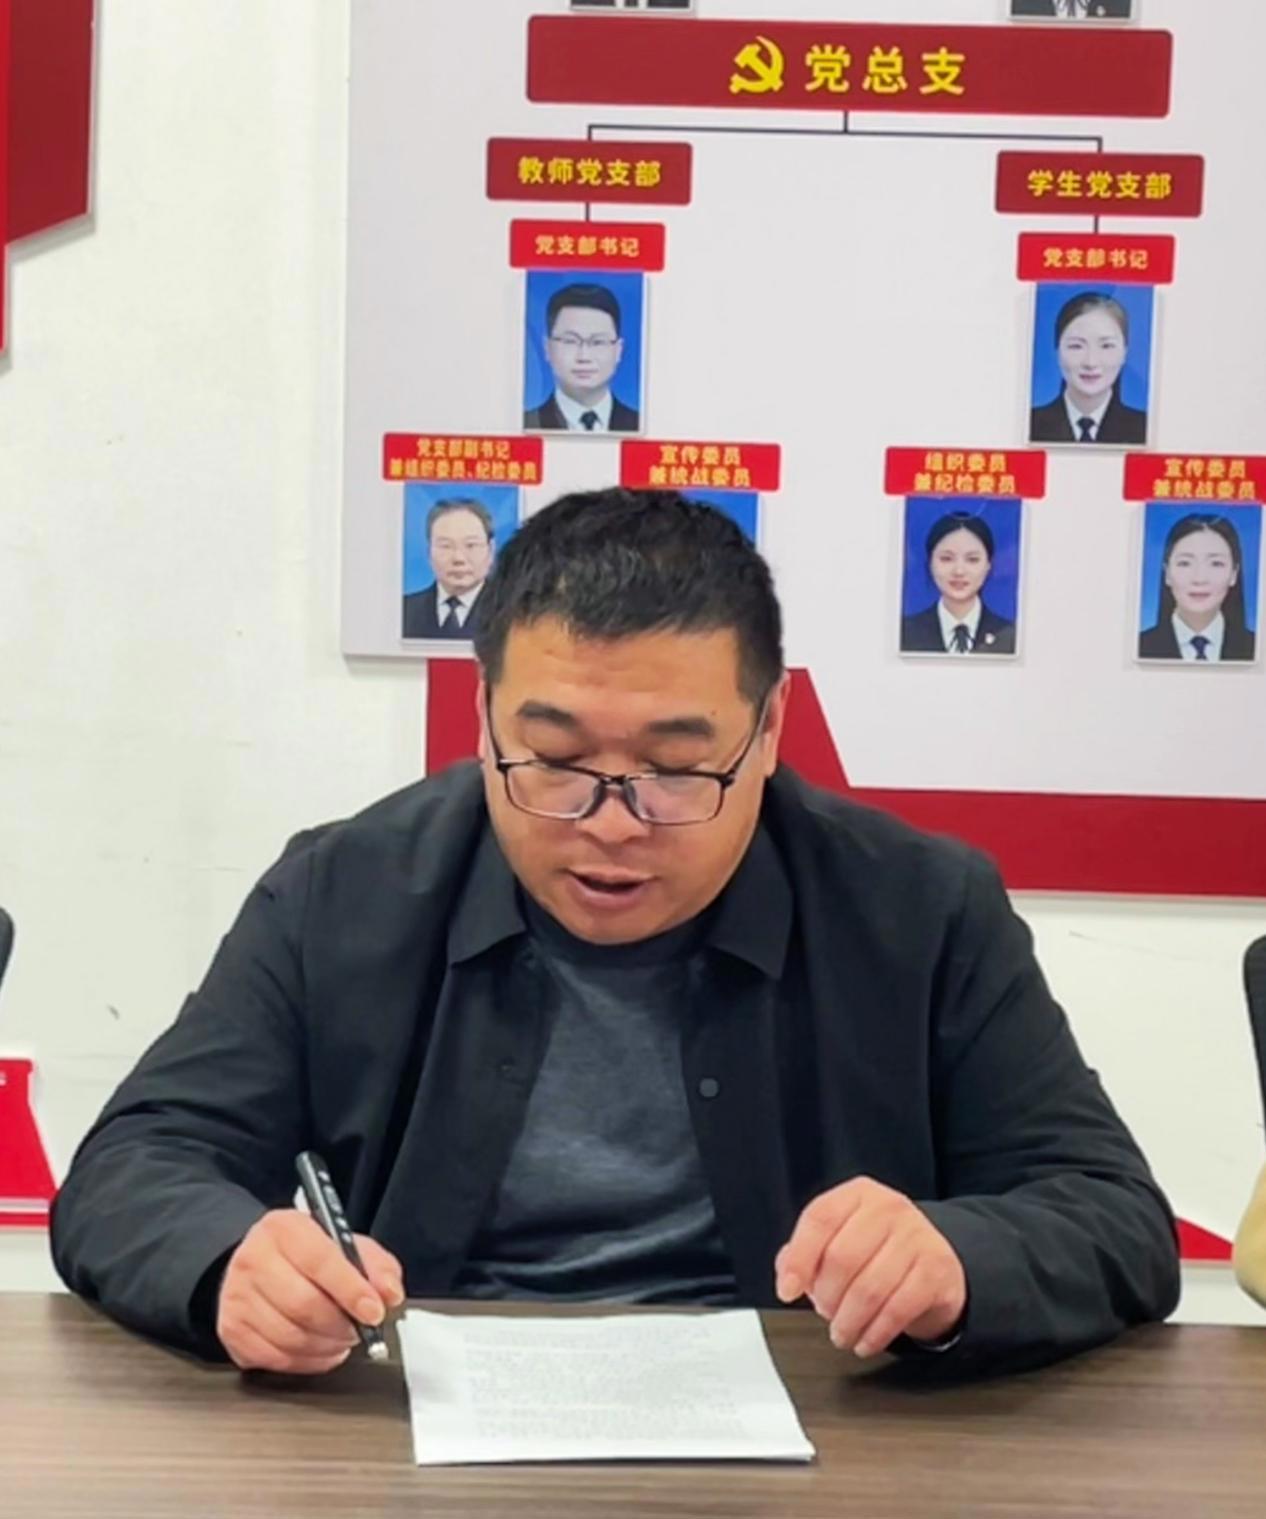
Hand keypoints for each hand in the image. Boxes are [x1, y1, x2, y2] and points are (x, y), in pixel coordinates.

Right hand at [216, 1209, 404, 1373]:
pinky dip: (308, 1361)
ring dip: (327, 1346)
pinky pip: (276, 1359)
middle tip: (360, 1328)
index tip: (374, 1311)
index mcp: (284, 1228)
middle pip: (303, 1304)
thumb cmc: (307, 1255)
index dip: (351, 1290)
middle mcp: (253, 1258)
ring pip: (290, 1337)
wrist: (260, 1264)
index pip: (320, 1260)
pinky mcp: (231, 1331)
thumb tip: (389, 1294)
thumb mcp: (346, 1244)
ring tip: (341, 1337)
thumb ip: (375, 1265)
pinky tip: (320, 1348)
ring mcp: (237, 1297)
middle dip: (341, 1324)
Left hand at [775, 1178, 965, 1357]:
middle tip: (824, 1313)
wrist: (934, 1261)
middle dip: (826, 1297)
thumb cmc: (878, 1250)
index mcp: (857, 1195)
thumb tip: (788, 1275)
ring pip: (869, 1289)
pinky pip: (897, 1309)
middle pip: (842, 1257)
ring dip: (848, 1322)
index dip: (799, 1258)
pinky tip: (865, 1341)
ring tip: (841, 1333)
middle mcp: (888, 1208)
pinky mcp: (937, 1269)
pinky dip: (875, 1333)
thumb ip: (806, 1252)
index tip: (787, 1291)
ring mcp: (917, 1236)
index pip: (819, 1218)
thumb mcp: (842, 1237)